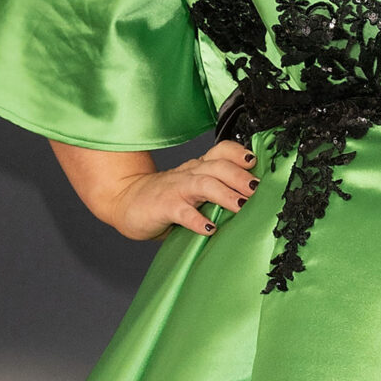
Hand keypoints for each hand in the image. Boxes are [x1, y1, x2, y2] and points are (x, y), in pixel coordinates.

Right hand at [51, 139, 257, 239]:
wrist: (125, 202)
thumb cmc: (165, 199)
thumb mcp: (193, 190)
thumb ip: (217, 192)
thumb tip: (252, 205)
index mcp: (198, 168)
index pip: (221, 152)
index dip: (239, 154)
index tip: (256, 163)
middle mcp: (189, 174)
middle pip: (218, 166)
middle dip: (239, 176)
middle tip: (256, 189)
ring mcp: (176, 189)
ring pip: (204, 184)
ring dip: (225, 193)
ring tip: (241, 206)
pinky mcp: (164, 207)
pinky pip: (183, 212)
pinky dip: (197, 220)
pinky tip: (210, 229)